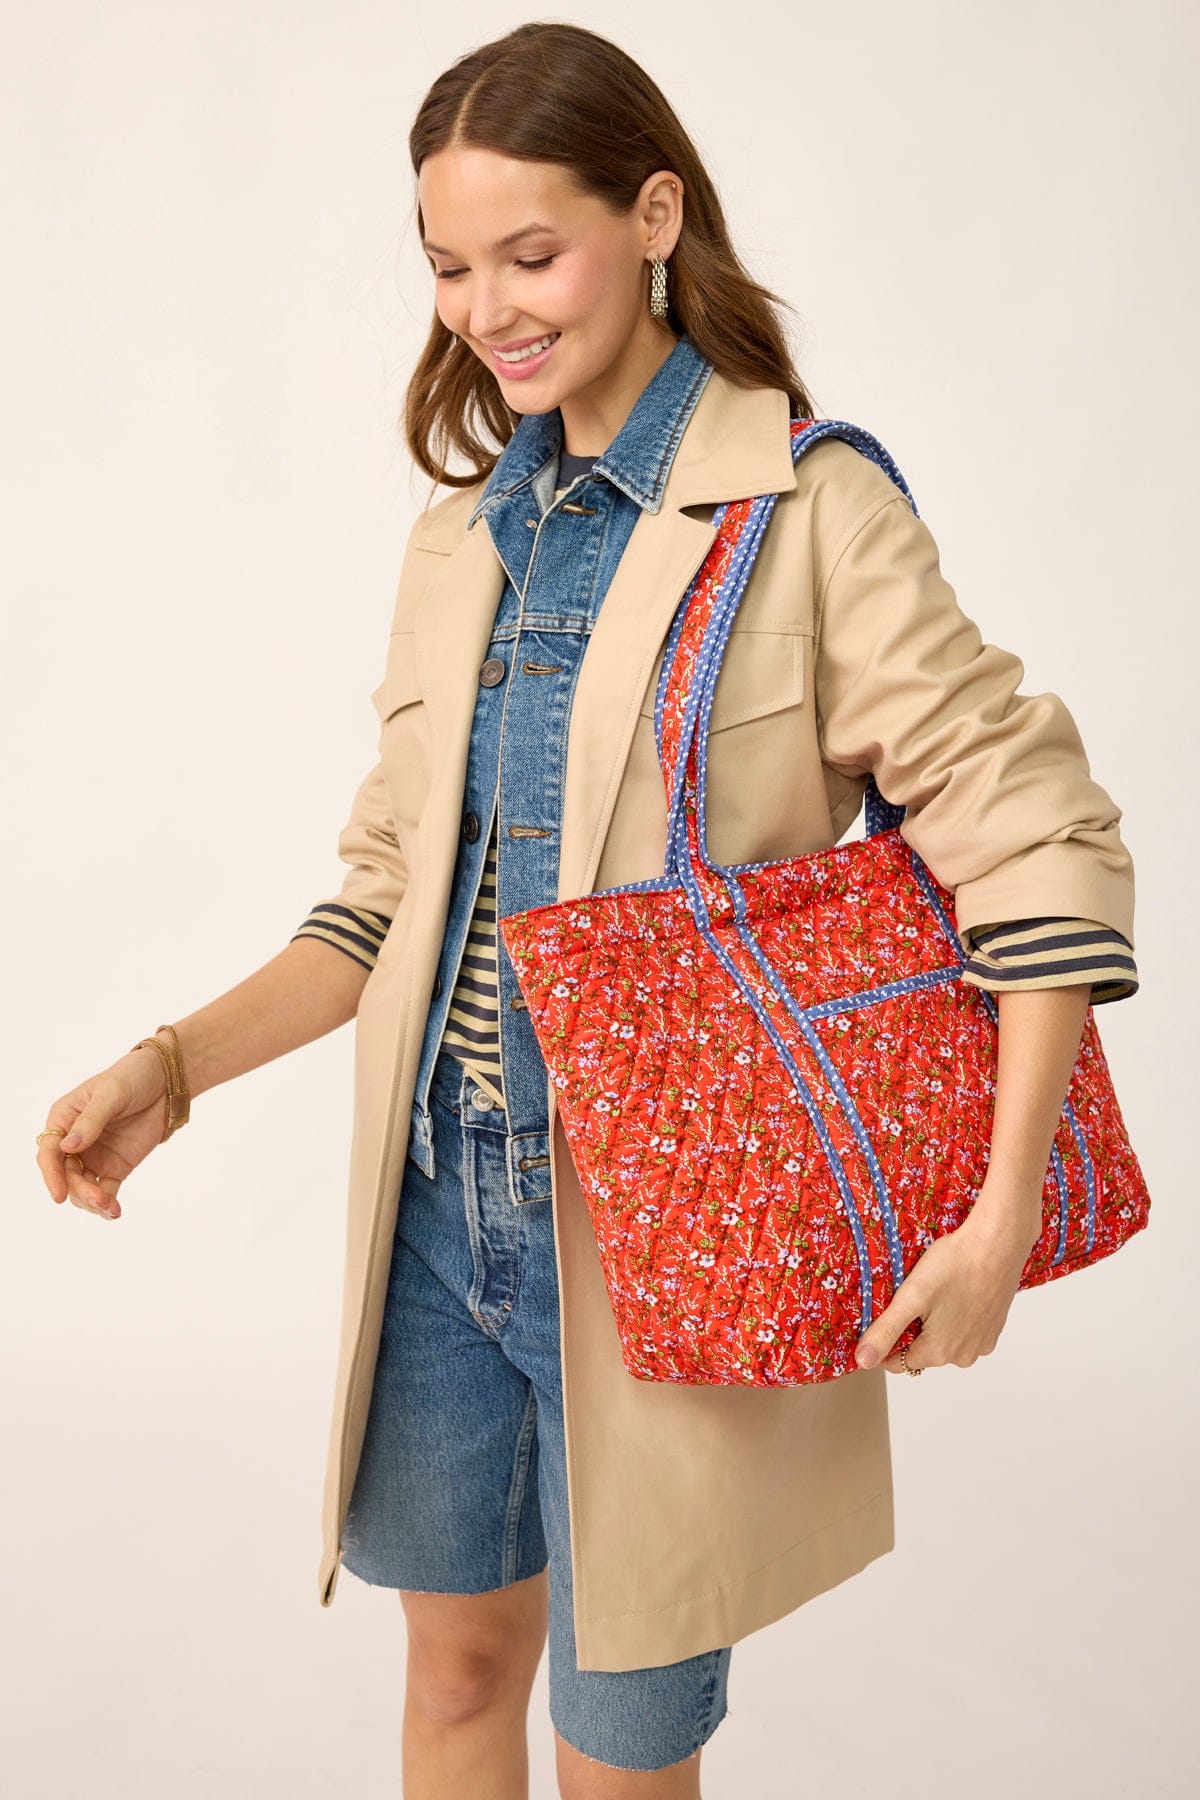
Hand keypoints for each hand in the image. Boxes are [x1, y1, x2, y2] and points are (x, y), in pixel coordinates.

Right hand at [37, 1046, 171, 1221]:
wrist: (166, 1082)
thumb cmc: (132, 1077)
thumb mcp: (111, 1093)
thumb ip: (91, 1120)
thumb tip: (69, 1146)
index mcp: (64, 1119)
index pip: (49, 1152)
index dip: (51, 1175)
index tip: (59, 1195)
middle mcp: (75, 1141)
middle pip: (66, 1175)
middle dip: (78, 1190)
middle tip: (98, 1199)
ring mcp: (94, 1156)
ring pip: (83, 1187)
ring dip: (92, 1202)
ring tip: (110, 1208)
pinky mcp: (115, 1167)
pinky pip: (105, 1190)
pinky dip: (107, 1204)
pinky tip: (114, 1212)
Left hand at [853, 1185, 1040, 1373]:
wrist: (997, 1244)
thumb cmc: (955, 1264)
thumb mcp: (911, 1296)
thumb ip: (885, 1332)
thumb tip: (862, 1362)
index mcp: (939, 1352)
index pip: (897, 1361)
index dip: (886, 1339)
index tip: (886, 1312)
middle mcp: (963, 1357)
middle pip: (922, 1352)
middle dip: (912, 1329)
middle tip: (912, 1295)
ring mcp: (981, 1344)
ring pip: (944, 1341)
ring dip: (934, 1324)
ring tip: (935, 1291)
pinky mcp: (994, 1330)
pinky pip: (964, 1332)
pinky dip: (955, 1318)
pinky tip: (955, 1293)